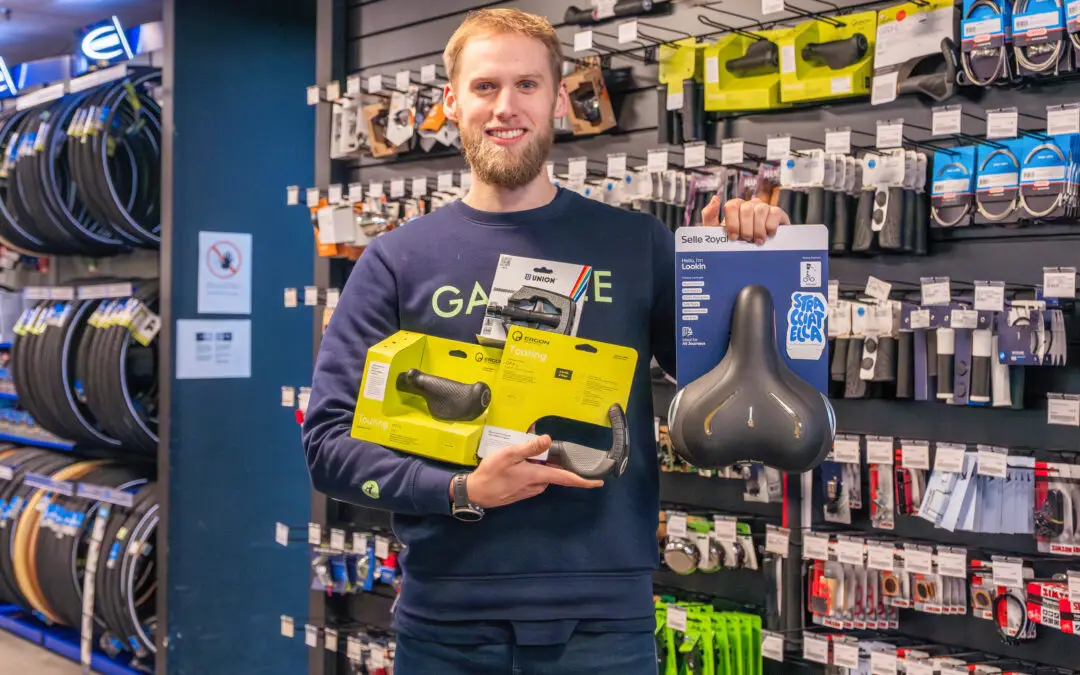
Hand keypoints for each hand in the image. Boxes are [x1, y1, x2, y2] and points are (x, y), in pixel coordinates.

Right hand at [461, 435, 603, 508]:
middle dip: (553, 463)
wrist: (475, 493)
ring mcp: (528, 491)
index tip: (598, 482)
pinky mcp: (520, 492)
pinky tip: (519, 464)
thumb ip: (529, 448)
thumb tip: (547, 439)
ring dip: (539, 466)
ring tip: (525, 454)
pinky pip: (532, 479)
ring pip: (542, 476)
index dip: (583, 480)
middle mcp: (536, 486)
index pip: (566, 478)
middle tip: (546, 450)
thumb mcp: (508, 455)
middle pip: (553, 474)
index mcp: (537, 476)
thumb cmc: (491, 473)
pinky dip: (531, 471)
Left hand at [701, 193, 790, 245]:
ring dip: (758, 228)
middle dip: (745, 228)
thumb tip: (715, 198)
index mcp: (735, 208)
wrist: (756, 258)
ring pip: (760, 209)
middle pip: (746, 208)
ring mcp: (764, 208)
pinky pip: (775, 212)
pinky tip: (769, 235)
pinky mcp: (777, 214)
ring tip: (758, 241)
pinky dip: (771, 225)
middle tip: (747, 240)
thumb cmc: (735, 244)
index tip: (734, 237)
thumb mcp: (717, 234)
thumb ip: (710, 216)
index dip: (732, 222)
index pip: (731, 206)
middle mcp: (749, 205)